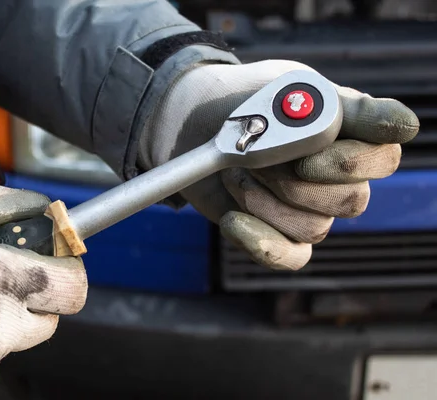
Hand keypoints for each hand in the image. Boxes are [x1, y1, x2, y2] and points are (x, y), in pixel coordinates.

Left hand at [138, 60, 418, 269]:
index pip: (384, 158)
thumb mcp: (281, 92)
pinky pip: (290, 256)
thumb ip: (331, 111)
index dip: (349, 163)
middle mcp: (338, 176)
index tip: (309, 156)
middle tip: (254, 157)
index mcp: (350, 133)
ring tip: (234, 172)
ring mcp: (311, 210)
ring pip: (314, 227)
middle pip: (350, 200)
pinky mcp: (280, 236)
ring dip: (263, 200)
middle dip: (292, 179)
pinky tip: (232, 219)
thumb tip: (401, 124)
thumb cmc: (241, 103)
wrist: (193, 129)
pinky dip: (259, 241)